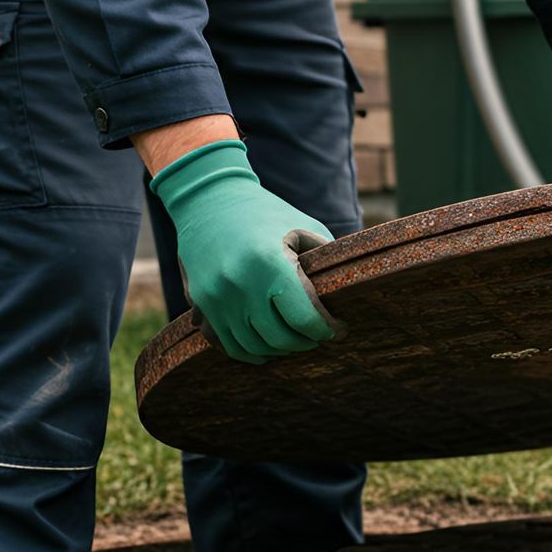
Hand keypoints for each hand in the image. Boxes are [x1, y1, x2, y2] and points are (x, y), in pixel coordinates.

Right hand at [150, 139, 335, 363]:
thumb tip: (352, 290)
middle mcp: (240, 285)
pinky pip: (228, 345)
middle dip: (307, 342)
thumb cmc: (265, 213)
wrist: (208, 199)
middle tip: (318, 335)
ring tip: (296, 338)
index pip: (305, 319)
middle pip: (281, 339)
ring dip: (281, 350)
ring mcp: (216, 298)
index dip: (328, 330)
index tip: (339, 329)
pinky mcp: (200, 305)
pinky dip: (252, 352)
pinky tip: (268, 346)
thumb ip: (327, 260)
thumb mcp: (303, 228)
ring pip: (255, 348)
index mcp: (270, 263)